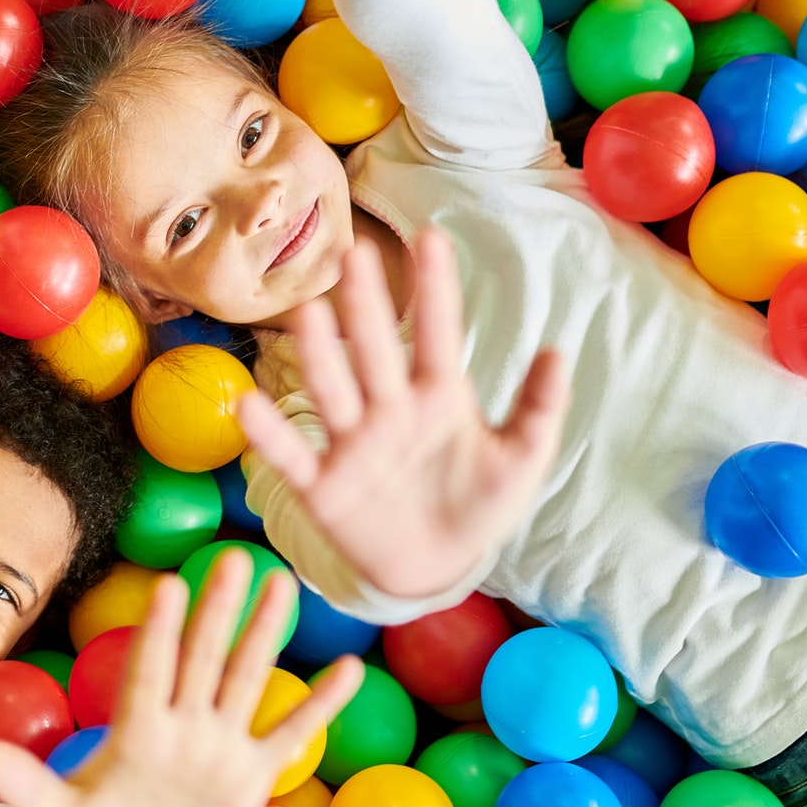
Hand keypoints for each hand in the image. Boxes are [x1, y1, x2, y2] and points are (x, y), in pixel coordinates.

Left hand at [0, 554, 362, 806]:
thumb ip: (26, 786)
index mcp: (135, 729)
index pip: (150, 670)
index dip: (159, 632)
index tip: (169, 585)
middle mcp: (180, 724)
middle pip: (202, 658)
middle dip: (219, 611)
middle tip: (236, 556)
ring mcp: (217, 745)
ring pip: (246, 679)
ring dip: (266, 634)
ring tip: (284, 583)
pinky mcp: (248, 776)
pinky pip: (290, 734)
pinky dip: (319, 705)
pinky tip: (349, 669)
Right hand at [238, 228, 570, 602]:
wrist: (438, 568)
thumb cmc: (478, 503)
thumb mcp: (520, 460)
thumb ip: (539, 409)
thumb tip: (557, 351)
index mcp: (439, 395)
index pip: (437, 333)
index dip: (435, 289)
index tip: (433, 238)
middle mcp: (390, 408)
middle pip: (375, 350)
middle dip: (367, 304)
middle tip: (356, 253)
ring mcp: (353, 443)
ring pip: (333, 391)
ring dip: (320, 355)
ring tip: (310, 313)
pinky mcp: (324, 486)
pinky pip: (293, 457)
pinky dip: (270, 435)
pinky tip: (249, 405)